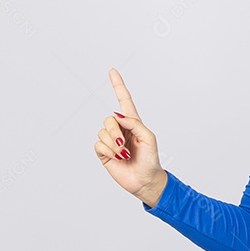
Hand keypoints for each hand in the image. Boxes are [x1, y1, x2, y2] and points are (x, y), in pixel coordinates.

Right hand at [94, 68, 166, 206]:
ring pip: (102, 132)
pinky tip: (117, 157)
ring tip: (124, 153)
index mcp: (133, 122)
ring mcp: (111, 140)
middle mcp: (120, 129)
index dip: (118, 85)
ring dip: (114, 144)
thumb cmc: (150, 158)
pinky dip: (109, 151)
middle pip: (109, 119)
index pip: (123, 100)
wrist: (145, 179)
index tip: (112, 71)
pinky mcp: (104, 152)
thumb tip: (117, 116)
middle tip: (125, 144)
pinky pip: (98, 144)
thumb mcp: (148, 137)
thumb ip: (134, 123)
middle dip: (116, 131)